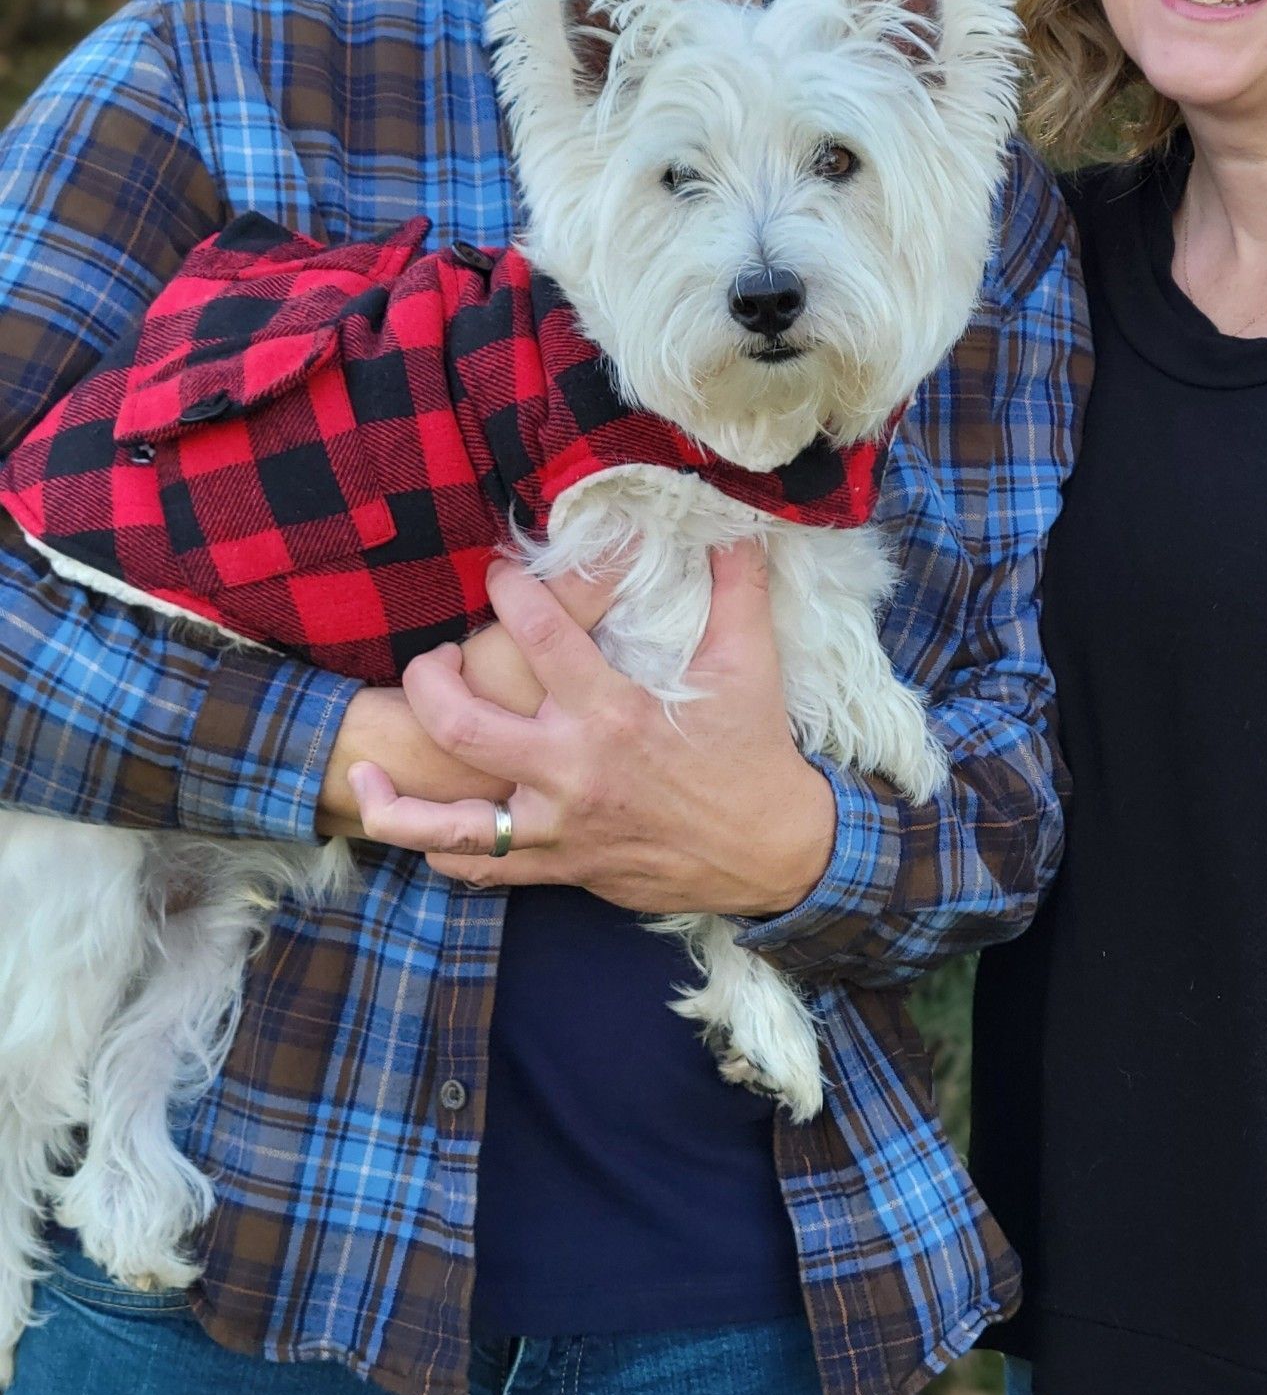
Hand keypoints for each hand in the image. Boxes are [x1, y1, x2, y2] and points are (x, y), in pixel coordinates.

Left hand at [344, 546, 836, 916]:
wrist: (771, 855)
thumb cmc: (755, 756)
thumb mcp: (749, 666)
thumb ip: (736, 591)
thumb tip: (736, 526)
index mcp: (613, 713)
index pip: (539, 637)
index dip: (510, 591)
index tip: (500, 573)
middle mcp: (572, 770)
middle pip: (461, 724)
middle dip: (429, 682)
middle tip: (436, 660)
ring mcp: (559, 826)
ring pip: (450, 823)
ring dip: (396, 802)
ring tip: (367, 769)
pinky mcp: (561, 866)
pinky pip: (482, 868)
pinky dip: (441, 852)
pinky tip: (420, 828)